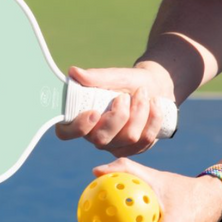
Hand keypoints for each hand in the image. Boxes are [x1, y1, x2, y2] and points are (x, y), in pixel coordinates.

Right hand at [55, 65, 174, 156]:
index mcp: (80, 118)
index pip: (66, 133)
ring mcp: (114, 145)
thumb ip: (95, 77)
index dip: (78, 127)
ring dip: (140, 111)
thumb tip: (74, 72)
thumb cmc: (127, 82)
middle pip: (101, 139)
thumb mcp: (114, 76)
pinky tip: (154, 104)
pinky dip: (153, 118)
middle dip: (119, 115)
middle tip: (125, 96)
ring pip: (128, 138)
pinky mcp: (133, 149)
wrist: (153, 87)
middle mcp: (94, 136)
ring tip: (142, 94)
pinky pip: (145, 140)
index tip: (94, 112)